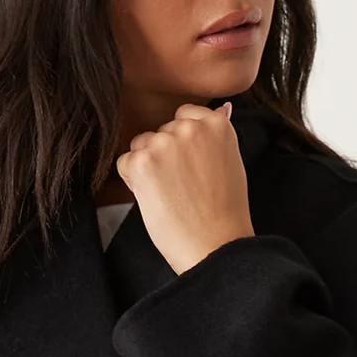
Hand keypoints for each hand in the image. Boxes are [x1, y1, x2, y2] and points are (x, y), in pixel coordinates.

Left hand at [115, 101, 254, 274]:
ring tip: (172, 196)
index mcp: (216, 124)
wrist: (215, 248)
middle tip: (184, 189)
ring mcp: (165, 143)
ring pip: (141, 145)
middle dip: (166, 157)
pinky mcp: (143, 162)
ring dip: (148, 168)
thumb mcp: (231, 164)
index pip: (184, 117)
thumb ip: (217, 135)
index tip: (192, 170)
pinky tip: (157, 201)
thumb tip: (222, 108)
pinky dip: (134, 183)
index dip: (183, 147)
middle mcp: (190, 127)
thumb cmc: (225, 216)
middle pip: (161, 132)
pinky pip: (125, 163)